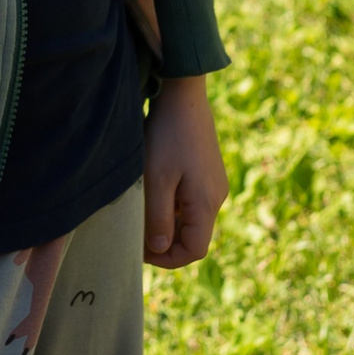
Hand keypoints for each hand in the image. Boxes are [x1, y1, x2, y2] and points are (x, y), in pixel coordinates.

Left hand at [143, 74, 227, 268]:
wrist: (184, 95)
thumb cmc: (167, 135)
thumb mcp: (156, 178)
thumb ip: (159, 217)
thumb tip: (160, 250)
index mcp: (207, 203)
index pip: (194, 250)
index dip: (168, 259)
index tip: (140, 249)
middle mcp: (217, 197)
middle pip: (194, 236)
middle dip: (165, 241)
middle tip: (136, 230)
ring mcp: (214, 184)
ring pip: (191, 219)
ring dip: (168, 221)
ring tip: (143, 206)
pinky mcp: (208, 172)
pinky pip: (192, 201)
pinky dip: (173, 205)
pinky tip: (155, 188)